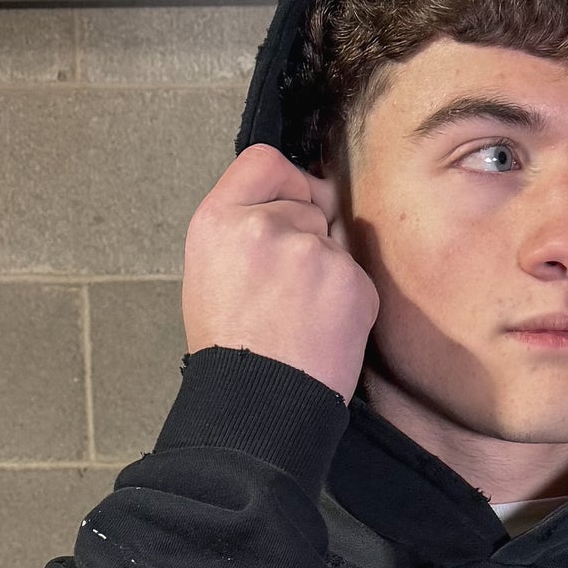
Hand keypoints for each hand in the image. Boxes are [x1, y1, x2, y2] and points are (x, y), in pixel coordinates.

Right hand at [180, 142, 380, 402]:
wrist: (257, 406)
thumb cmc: (231, 350)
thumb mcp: (210, 273)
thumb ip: (243, 227)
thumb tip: (289, 202)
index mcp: (218, 220)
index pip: (266, 161)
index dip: (286, 182)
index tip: (291, 206)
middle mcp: (263, 225)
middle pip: (308, 203)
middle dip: (306, 237)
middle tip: (284, 292)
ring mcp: (310, 250)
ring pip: (334, 242)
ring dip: (327, 273)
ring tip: (300, 317)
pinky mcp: (348, 280)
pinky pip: (357, 277)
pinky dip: (348, 302)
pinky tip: (322, 331)